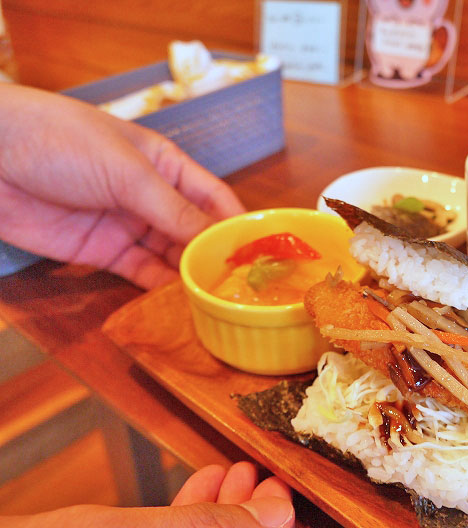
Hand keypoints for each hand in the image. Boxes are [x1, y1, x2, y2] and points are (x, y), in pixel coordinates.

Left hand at [0, 84, 244, 288]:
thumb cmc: (61, 141)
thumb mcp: (127, 172)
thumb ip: (173, 210)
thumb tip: (217, 241)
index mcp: (167, 166)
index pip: (215, 199)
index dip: (237, 226)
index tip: (262, 256)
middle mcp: (153, 197)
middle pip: (196, 233)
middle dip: (216, 259)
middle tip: (242, 291)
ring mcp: (128, 226)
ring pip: (170, 258)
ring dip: (189, 278)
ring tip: (217, 303)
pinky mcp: (101, 253)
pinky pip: (139, 274)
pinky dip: (158, 289)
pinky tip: (178, 304)